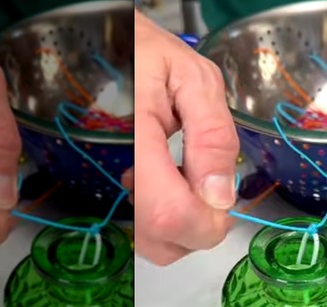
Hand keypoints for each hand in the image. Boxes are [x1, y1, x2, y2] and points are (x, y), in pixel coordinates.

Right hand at [133, 11, 238, 265]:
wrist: (104, 45)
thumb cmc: (150, 53)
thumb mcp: (194, 79)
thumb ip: (212, 135)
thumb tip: (220, 196)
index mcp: (138, 139)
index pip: (169, 215)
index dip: (206, 221)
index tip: (222, 195)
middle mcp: (117, 171)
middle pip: (161, 241)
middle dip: (200, 225)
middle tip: (208, 182)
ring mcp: (109, 185)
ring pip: (152, 242)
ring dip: (184, 222)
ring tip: (185, 174)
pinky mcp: (111, 190)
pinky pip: (141, 227)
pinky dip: (165, 215)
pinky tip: (169, 178)